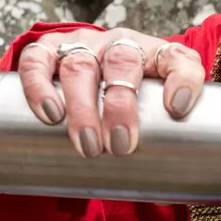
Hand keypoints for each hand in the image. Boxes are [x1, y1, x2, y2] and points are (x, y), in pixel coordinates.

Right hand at [13, 28, 206, 158]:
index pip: (177, 58)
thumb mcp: (153, 107)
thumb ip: (166, 131)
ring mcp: (82, 44)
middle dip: (120, 106)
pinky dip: (39, 86)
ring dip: (83, 107)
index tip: (178, 109)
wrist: (90, 71)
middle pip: (122, 62)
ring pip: (80, 65)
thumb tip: (173, 178)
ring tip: (87, 145)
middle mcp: (118, 43)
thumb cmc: (128, 98)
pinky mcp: (48, 50)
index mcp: (154, 54)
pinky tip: (50, 114)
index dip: (183, 79)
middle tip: (120, 145)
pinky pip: (37, 60)